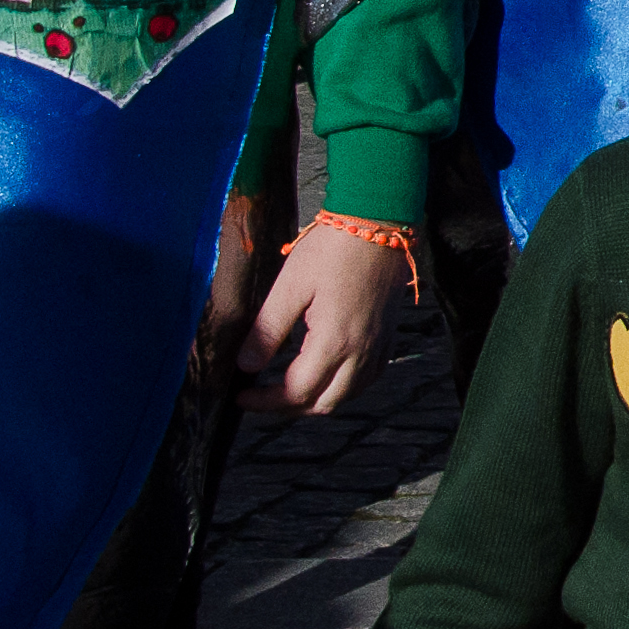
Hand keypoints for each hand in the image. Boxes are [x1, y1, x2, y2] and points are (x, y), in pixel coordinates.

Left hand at [243, 218, 403, 417]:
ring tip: (287, 387)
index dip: (264, 401)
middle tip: (260, 396)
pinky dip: (342, 387)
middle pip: (323, 404)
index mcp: (334, 341)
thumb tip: (245, 366)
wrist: (381, 221)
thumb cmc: (332, 248)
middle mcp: (361, 353)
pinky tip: (326, 373)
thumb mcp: (291, 285)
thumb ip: (267, 330)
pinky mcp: (388, 337)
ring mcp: (379, 347)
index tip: (240, 395)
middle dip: (288, 407)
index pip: (295, 392)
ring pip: (347, 396)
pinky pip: (366, 380)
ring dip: (316, 400)